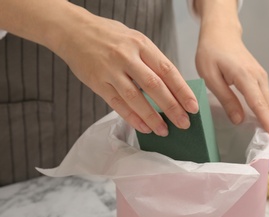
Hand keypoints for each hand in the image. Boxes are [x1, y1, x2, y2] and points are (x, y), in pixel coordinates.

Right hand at [54, 7, 198, 135]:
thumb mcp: (135, 39)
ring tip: (164, 130)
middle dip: (172, 107)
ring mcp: (111, 70)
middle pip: (154, 86)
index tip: (193, 106)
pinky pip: (117, 104)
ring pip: (135, 98)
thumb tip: (172, 86)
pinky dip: (132, 118)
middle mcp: (127, 57)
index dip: (182, 91)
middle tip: (184, 123)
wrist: (73, 30)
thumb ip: (151, 60)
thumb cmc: (109, 35)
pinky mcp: (97, 83)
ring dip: (152, 117)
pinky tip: (143, 127)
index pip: (167, 70)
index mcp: (141, 44)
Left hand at [195, 14, 268, 157]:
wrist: (221, 33)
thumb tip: (239, 120)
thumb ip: (226, 98)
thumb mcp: (211, 77)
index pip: (260, 106)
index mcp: (245, 77)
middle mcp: (259, 78)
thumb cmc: (211, 53)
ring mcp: (261, 77)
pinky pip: (267, 100)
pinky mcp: (260, 78)